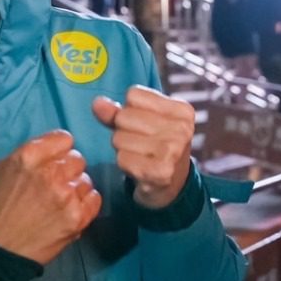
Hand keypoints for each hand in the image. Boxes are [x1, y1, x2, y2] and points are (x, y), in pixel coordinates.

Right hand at [0, 131, 100, 265]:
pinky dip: (85, 204)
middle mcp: (51, 172)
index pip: (64, 139)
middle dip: (68, 170)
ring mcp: (67, 195)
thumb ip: (32, 153)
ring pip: (86, 179)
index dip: (59, 150)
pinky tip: (70, 211)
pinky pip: (94, 198)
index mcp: (29, 156)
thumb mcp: (4, 169)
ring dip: (76, 188)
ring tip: (59, 202)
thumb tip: (55, 148)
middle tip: (55, 185)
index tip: (54, 161)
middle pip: (77, 158)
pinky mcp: (78, 217)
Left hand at [92, 86, 194, 209]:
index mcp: (182, 110)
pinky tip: (138, 168)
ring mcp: (173, 151)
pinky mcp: (160, 172)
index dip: (130, 110)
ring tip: (139, 155)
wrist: (171, 185)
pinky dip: (124, 164)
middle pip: (124, 116)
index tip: (145, 125)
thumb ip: (118, 111)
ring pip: (119, 138)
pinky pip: (121, 158)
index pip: (133, 95)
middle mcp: (182, 129)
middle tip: (140, 143)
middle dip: (123, 130)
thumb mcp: (143, 122)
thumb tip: (97, 103)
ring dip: (122, 149)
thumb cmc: (156, 147)